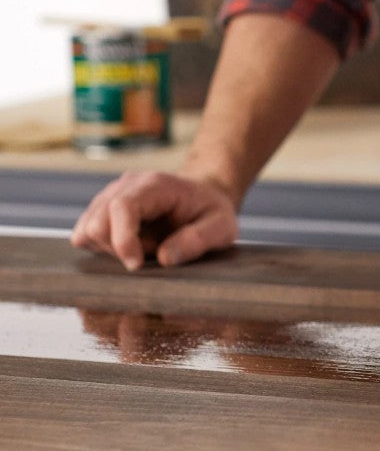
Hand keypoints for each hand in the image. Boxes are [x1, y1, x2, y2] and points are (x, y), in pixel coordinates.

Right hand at [70, 171, 238, 270]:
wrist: (201, 197)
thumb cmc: (211, 212)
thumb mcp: (222, 226)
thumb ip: (199, 240)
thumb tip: (164, 259)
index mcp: (153, 185)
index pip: (121, 207)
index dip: (123, 240)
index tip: (136, 265)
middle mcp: (124, 186)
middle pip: (96, 222)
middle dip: (118, 249)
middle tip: (150, 254)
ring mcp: (108, 197)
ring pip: (87, 231)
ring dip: (111, 250)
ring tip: (144, 248)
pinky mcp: (101, 212)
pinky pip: (85, 236)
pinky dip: (102, 249)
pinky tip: (130, 247)